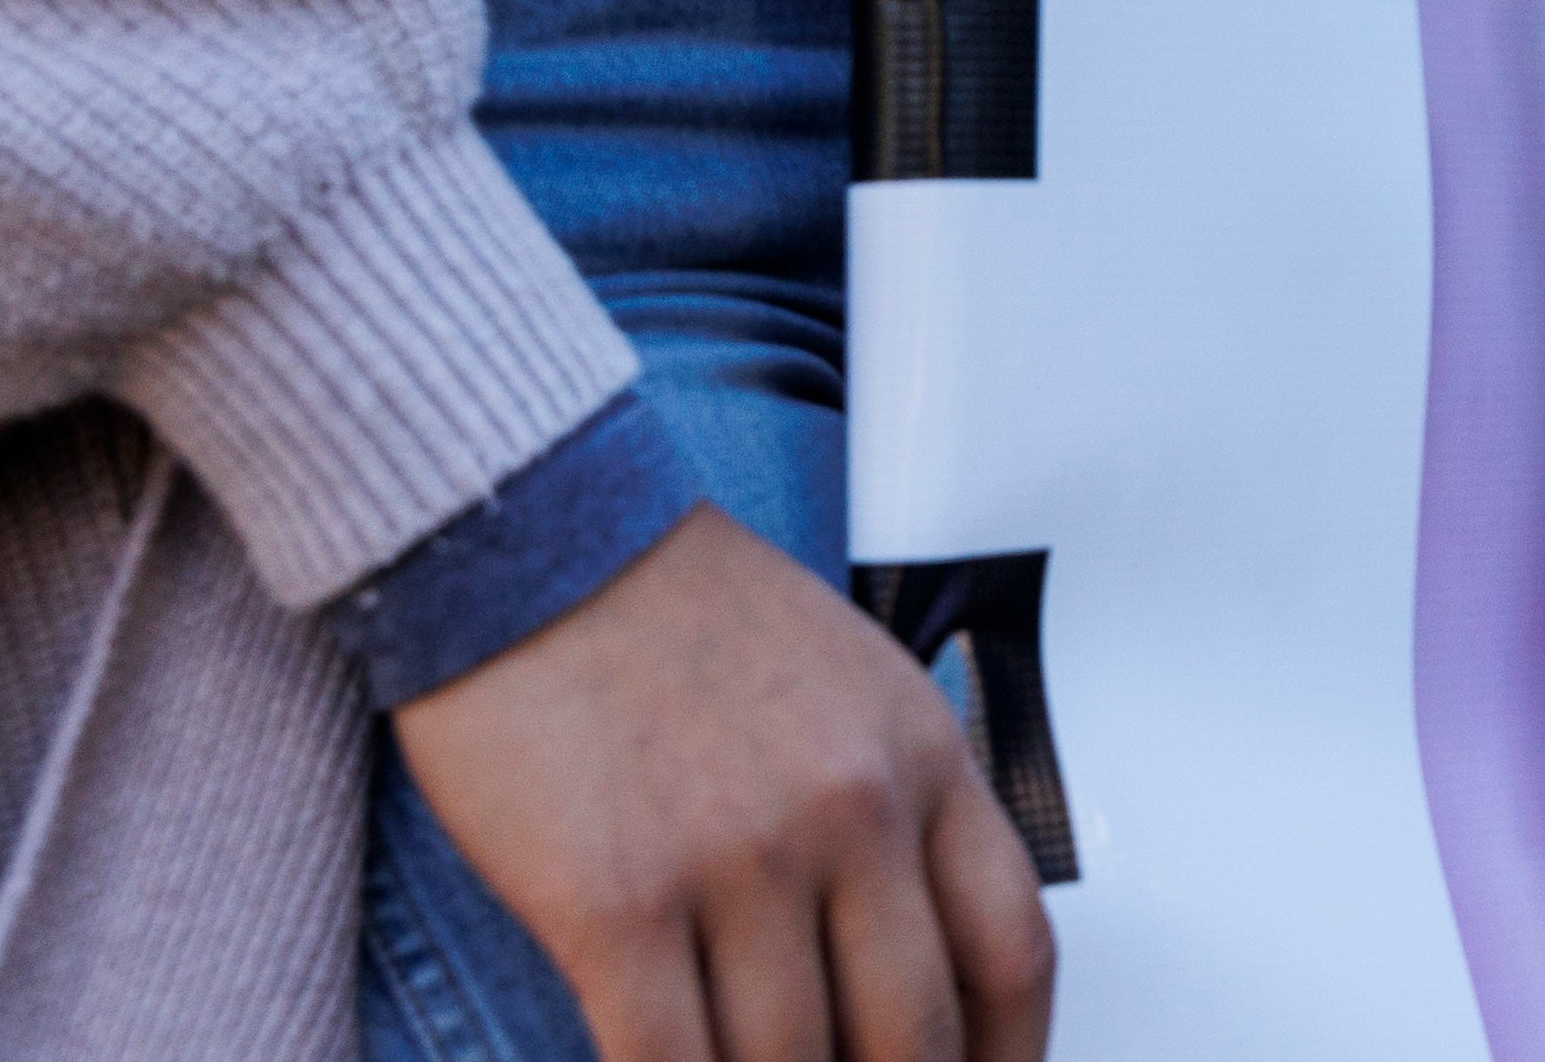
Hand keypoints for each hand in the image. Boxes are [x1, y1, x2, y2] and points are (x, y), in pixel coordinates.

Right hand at [394, 508, 1055, 1061]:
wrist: (531, 535)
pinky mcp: (615, 902)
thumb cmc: (680, 610)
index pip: (1013, 951)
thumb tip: (908, 958)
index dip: (1005, 1058)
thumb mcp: (851, 680)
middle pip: (911, 1037)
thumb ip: (898, 808)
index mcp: (921, 755)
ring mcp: (738, 860)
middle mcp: (850, 811)